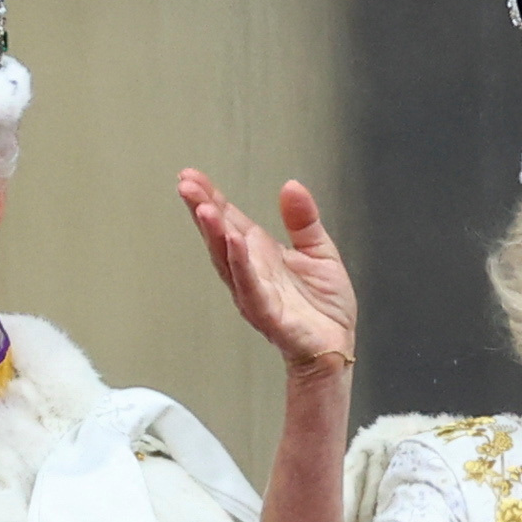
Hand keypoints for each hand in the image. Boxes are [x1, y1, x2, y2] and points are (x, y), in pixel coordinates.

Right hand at [177, 175, 358, 378]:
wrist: (336, 346)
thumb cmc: (323, 307)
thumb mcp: (320, 251)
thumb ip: (303, 220)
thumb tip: (291, 185)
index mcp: (260, 253)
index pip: (230, 220)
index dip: (211, 197)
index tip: (191, 176)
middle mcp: (250, 271)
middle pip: (220, 236)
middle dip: (202, 210)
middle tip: (185, 185)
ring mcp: (254, 292)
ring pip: (227, 260)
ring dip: (215, 234)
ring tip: (204, 209)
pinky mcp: (268, 313)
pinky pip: (250, 287)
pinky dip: (240, 264)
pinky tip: (233, 242)